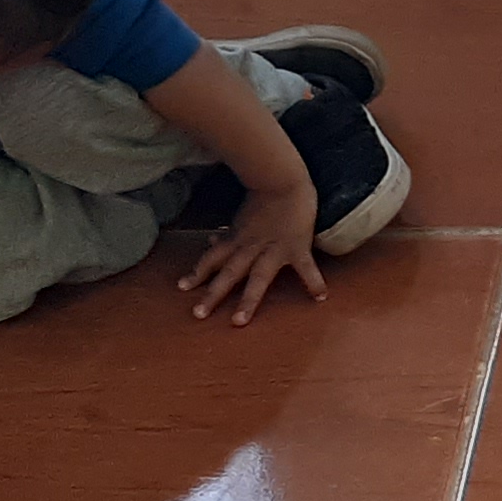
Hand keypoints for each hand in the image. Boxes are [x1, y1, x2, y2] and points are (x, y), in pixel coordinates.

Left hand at [178, 182, 325, 326]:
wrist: (284, 180)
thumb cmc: (263, 197)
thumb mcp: (240, 216)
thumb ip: (227, 234)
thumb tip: (210, 242)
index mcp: (238, 239)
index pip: (212, 258)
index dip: (197, 272)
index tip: (182, 287)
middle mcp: (252, 248)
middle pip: (229, 273)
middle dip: (214, 293)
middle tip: (198, 314)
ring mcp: (274, 249)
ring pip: (258, 277)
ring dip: (248, 299)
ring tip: (239, 321)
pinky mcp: (297, 247)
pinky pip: (306, 267)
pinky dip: (313, 281)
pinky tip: (319, 297)